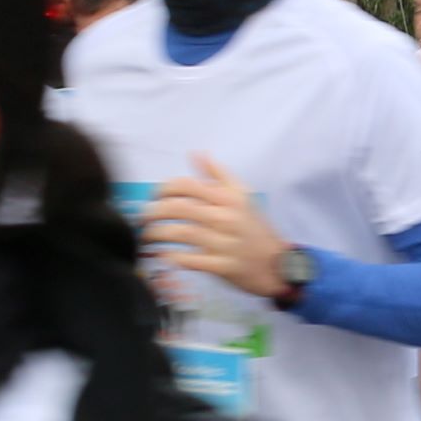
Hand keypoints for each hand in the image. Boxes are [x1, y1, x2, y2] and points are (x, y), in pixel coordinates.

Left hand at [146, 156, 293, 302]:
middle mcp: (225, 217)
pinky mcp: (221, 266)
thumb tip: (196, 154)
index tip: (153, 196)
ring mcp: (223, 243)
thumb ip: (218, 174)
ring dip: (156, 234)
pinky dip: (170, 257)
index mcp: (228, 198)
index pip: (187, 185)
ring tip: (147, 236)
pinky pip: (188, 260)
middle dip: (153, 212)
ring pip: (179, 234)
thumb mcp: (243, 195)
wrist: (277, 263)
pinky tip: (162, 255)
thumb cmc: (255, 228)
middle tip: (143, 218)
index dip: (163, 189)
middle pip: (178, 208)